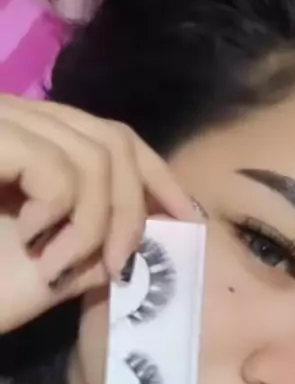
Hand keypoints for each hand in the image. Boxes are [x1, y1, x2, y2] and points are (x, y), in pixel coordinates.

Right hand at [0, 94, 197, 333]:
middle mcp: (13, 117)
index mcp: (30, 142)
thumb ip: (89, 240)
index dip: (157, 176)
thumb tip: (146, 228)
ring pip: (94, 157)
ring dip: (95, 224)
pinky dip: (62, 216)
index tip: (187, 217)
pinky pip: (57, 170)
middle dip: (137, 204)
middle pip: (114, 138)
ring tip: (61, 265)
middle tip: (118, 263)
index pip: (113, 137)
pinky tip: (32, 243)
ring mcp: (1, 122)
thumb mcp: (43, 266)